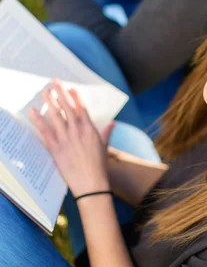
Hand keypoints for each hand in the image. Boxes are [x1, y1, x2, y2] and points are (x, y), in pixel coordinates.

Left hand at [29, 80, 114, 197]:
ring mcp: (66, 138)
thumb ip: (107, 132)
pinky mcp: (56, 148)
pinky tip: (33, 111)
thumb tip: (112, 123)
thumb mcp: (104, 146)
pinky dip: (38, 120)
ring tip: (44, 91)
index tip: (70, 88)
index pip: (81, 108)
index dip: (75, 97)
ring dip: (49, 102)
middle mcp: (78, 130)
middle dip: (60, 93)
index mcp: (90, 129)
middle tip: (54, 82)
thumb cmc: (99, 167)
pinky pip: (45, 131)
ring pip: (56, 115)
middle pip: (67, 107)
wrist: (91, 184)